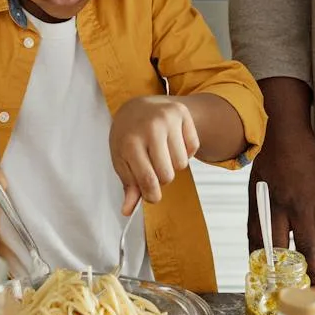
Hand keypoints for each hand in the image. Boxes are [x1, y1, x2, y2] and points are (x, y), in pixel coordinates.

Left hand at [109, 96, 199, 213]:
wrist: (138, 104)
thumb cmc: (127, 135)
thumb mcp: (121, 158)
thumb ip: (128, 184)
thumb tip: (128, 210)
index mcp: (130, 141)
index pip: (147, 180)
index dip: (152, 195)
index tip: (152, 197)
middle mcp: (150, 128)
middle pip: (167, 175)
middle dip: (162, 178)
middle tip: (154, 167)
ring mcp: (168, 118)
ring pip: (182, 163)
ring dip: (173, 164)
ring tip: (162, 152)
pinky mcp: (182, 113)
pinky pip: (193, 147)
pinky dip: (185, 151)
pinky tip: (172, 142)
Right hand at [246, 113, 314, 289]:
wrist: (285, 133)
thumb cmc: (313, 158)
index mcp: (302, 206)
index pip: (307, 247)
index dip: (312, 272)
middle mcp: (280, 208)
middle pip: (278, 251)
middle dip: (283, 276)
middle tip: (289, 297)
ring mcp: (262, 204)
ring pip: (259, 242)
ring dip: (263, 266)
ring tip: (268, 286)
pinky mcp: (251, 199)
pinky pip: (250, 229)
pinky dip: (253, 248)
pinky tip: (256, 261)